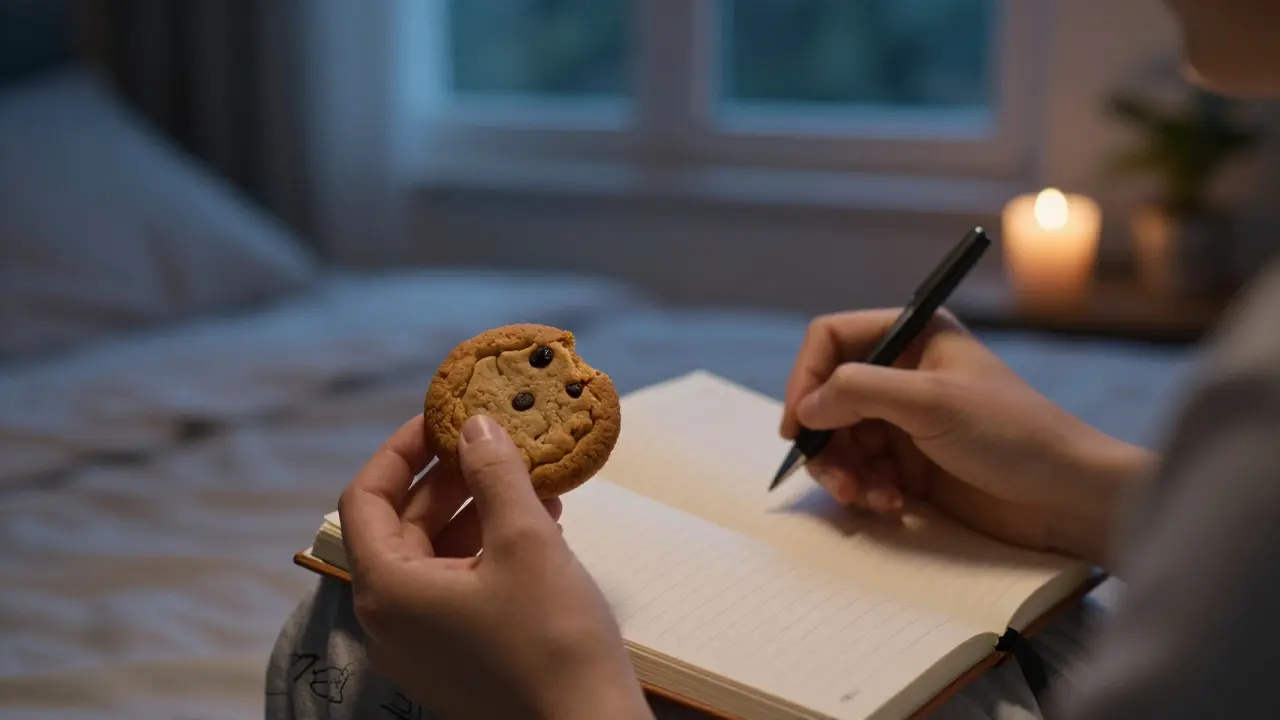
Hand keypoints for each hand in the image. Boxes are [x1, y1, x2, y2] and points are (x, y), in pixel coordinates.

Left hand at [338, 414, 652, 719]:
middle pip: (402, 525)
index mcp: (387, 590)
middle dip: (451, 477)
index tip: (443, 417)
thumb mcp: (526, 541)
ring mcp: (423, 644)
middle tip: (495, 441)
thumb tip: (475, 426)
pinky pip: (459, 586)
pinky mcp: (457, 658)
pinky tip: (540, 522)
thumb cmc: (552, 642)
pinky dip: (490, 548)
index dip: (401, 450)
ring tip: (531, 479)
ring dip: (479, 510)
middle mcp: (391, 620)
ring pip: (437, 555)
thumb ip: (494, 474)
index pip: (365, 498)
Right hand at [781, 309, 1153, 564]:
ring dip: (844, 472)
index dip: (806, 377)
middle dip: (826, 439)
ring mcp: (906, 421)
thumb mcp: (931, 401)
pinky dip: (866, 491)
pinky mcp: (911, 465)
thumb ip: (859, 391)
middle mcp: (904, 373)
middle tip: (835, 479)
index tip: (798, 424)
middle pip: (828, 397)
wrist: (1067, 497)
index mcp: (914, 335)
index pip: (832, 340)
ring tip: (867, 498)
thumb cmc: (1013, 435)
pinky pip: (862, 472)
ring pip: (840, 440)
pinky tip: (893, 506)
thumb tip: (806, 406)